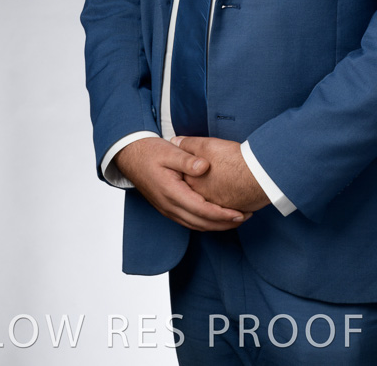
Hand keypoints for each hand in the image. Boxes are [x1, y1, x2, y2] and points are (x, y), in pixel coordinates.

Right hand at [113, 136, 251, 230]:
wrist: (130, 157)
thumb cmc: (150, 152)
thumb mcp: (169, 151)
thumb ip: (187, 159)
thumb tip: (205, 166)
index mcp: (171, 192)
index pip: (201, 210)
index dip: (222, 214)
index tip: (240, 213)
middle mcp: (169, 206)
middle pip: (201, 223)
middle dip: (224, 223)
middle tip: (245, 217)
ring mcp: (167, 209)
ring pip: (195, 225)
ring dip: (216, 226)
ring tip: (236, 220)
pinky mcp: (168, 208)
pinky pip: (189, 221)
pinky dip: (205, 223)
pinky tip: (217, 218)